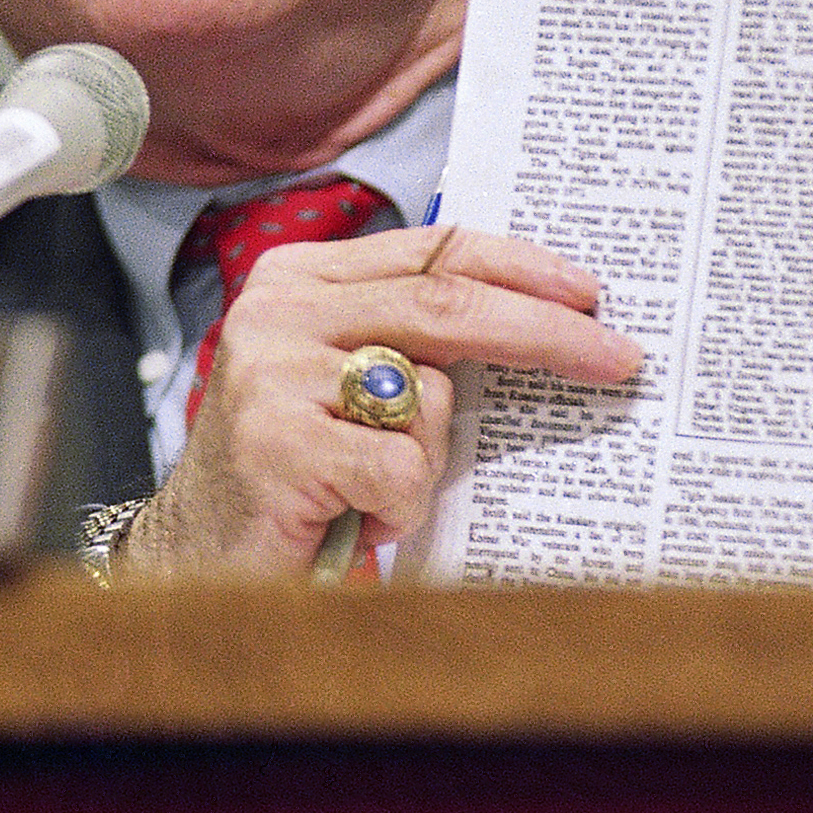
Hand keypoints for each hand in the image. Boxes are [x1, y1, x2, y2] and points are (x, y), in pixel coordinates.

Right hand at [113, 225, 640, 579]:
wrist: (193, 563)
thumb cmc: (295, 476)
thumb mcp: (352, 387)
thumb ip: (414, 343)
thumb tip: (545, 320)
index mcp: (302, 278)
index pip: (433, 250)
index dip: (519, 267)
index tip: (590, 293)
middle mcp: (280, 309)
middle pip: (446, 305)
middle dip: (545, 334)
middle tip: (620, 360)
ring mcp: (272, 372)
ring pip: (426, 396)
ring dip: (428, 462)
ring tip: (377, 492)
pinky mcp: (277, 442)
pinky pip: (398, 468)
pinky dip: (397, 507)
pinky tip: (351, 518)